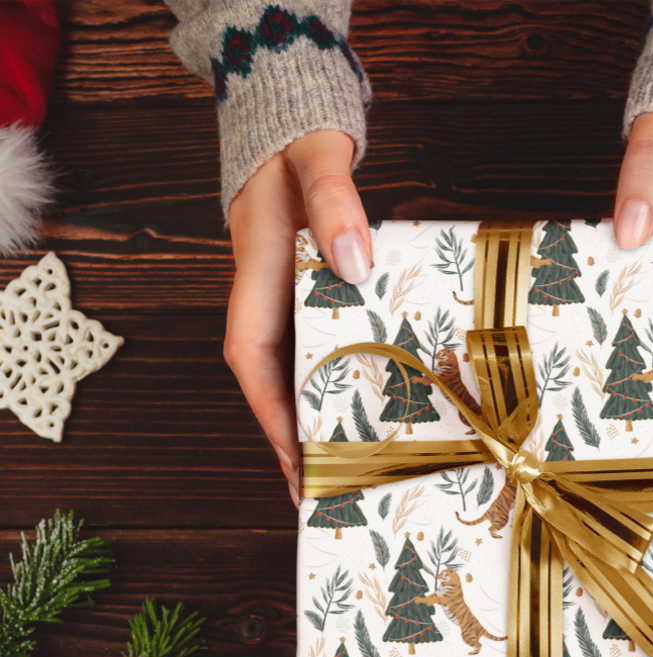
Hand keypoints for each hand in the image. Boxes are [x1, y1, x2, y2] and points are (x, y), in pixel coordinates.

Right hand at [226, 129, 370, 507]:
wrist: (293, 130)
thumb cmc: (299, 148)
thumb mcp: (317, 162)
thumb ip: (334, 202)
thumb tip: (353, 262)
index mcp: (257, 283)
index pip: (254, 365)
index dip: (273, 420)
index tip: (295, 466)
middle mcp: (266, 305)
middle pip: (276, 388)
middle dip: (296, 443)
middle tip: (327, 495)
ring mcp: (288, 308)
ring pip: (297, 379)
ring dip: (316, 425)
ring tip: (347, 473)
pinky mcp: (310, 303)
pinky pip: (320, 356)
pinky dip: (336, 390)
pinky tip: (363, 416)